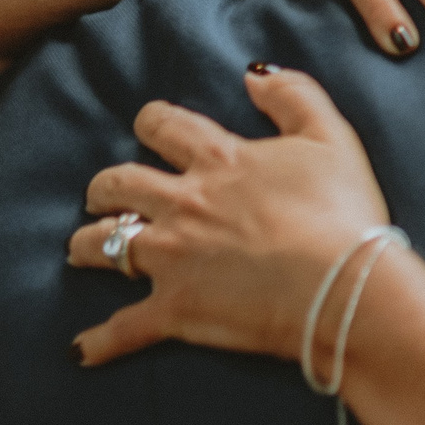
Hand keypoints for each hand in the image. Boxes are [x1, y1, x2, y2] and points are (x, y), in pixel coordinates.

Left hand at [67, 66, 392, 366]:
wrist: (344, 284)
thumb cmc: (344, 212)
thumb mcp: (331, 136)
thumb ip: (293, 95)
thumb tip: (254, 74)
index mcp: (218, 160)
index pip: (164, 126)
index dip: (151, 123)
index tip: (149, 128)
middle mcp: (183, 203)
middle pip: (118, 183)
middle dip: (105, 186)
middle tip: (105, 194)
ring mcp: (172, 258)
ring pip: (104, 244)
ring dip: (88, 245)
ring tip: (82, 250)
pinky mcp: (175, 308)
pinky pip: (123, 328)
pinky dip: (98, 342)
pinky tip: (80, 350)